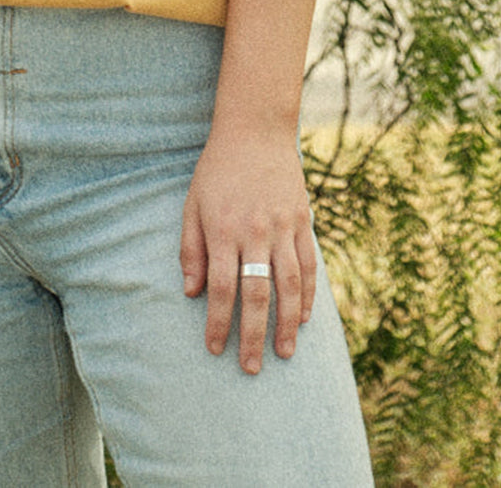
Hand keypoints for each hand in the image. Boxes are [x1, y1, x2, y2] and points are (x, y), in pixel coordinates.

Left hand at [180, 128, 315, 374]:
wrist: (255, 132)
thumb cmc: (217, 170)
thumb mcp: (192, 204)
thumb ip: (191, 249)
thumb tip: (191, 292)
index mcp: (223, 230)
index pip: (220, 288)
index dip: (218, 322)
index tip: (214, 348)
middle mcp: (255, 232)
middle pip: (256, 295)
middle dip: (253, 336)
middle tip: (251, 368)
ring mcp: (283, 227)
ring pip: (289, 286)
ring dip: (286, 324)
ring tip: (283, 353)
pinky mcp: (303, 222)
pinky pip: (309, 266)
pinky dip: (308, 296)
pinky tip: (302, 319)